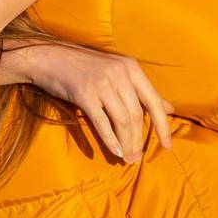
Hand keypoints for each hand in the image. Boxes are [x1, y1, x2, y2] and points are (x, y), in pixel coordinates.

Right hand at [11, 44, 174, 162]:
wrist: (48, 58)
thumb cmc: (84, 67)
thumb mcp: (116, 72)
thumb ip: (141, 91)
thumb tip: (169, 108)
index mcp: (131, 67)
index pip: (153, 100)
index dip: (162, 125)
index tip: (168, 145)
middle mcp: (119, 73)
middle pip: (136, 115)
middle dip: (138, 140)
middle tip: (137, 159)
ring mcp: (101, 83)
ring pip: (121, 121)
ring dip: (126, 144)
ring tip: (127, 159)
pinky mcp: (84, 94)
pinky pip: (102, 122)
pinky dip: (110, 140)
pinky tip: (114, 151)